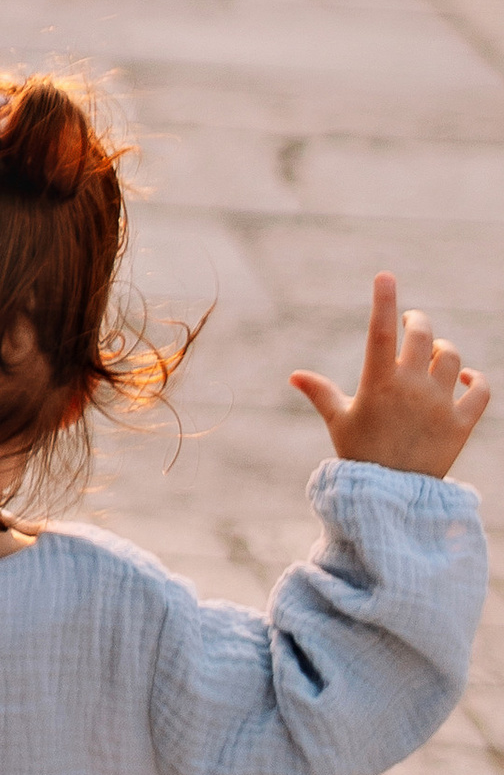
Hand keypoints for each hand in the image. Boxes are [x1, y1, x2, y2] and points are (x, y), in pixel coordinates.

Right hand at [291, 274, 488, 477]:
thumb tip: (294, 376)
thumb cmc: (360, 455)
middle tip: (410, 322)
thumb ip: (320, 393)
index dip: (383, 300)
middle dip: (416, 322)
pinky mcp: (462, 425)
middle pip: (423, 336)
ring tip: (433, 353)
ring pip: (453, 358)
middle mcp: (412, 389)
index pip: (380, 331)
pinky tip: (464, 377)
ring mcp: (440, 406)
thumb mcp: (339, 421)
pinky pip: (480, 391)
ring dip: (443, 350)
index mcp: (378, 383)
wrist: (390, 498)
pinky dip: (476, 379)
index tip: (385, 276)